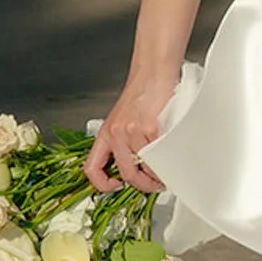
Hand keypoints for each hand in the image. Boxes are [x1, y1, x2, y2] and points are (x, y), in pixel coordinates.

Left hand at [86, 66, 177, 193]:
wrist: (152, 73)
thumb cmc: (142, 96)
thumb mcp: (123, 121)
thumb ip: (124, 143)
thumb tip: (135, 168)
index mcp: (105, 134)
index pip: (92, 168)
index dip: (102, 184)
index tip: (116, 187)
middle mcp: (115, 134)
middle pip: (127, 174)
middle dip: (143, 186)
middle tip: (154, 185)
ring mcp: (131, 131)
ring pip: (146, 167)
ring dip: (159, 172)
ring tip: (165, 168)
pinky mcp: (150, 127)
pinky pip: (159, 154)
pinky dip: (167, 158)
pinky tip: (170, 154)